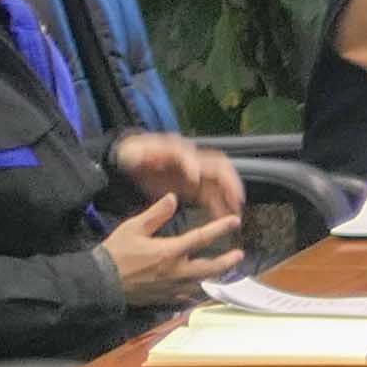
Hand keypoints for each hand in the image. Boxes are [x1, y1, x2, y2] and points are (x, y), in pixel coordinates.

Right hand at [103, 192, 254, 301]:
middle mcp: (176, 271)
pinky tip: (201, 290)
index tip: (234, 221)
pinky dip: (197, 293)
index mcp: (170, 251)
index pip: (202, 238)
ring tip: (224, 272)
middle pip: (210, 267)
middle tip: (239, 255)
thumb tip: (173, 198)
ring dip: (215, 278)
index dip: (220, 228)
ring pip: (201, 284)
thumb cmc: (115, 253)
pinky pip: (187, 297)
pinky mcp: (165, 299)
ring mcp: (172, 288)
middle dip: (227, 261)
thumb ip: (156, 214)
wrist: (101, 282)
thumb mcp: (133, 228)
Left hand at [116, 132, 251, 220]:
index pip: (187, 156)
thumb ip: (136, 156)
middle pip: (217, 165)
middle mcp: (191, 159)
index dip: (191, 166)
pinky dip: (220, 204)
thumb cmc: (134, 155)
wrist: (135, 159)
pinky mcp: (194, 185)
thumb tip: (140, 157)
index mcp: (174, 150)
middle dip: (227, 180)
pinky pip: (212, 195)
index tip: (195, 178)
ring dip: (230, 193)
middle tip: (234, 196)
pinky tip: (224, 216)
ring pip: (220, 181)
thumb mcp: (131, 154)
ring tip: (235, 209)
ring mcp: (195, 172)